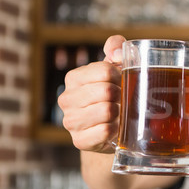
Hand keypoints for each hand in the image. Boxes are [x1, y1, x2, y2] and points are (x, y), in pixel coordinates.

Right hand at [58, 35, 126, 152]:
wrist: (112, 128)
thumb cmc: (114, 93)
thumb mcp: (115, 67)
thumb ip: (116, 47)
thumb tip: (117, 52)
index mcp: (74, 78)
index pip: (104, 70)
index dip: (119, 76)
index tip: (121, 82)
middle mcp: (66, 99)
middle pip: (106, 91)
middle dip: (120, 95)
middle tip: (122, 100)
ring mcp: (70, 121)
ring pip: (106, 111)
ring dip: (118, 113)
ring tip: (118, 113)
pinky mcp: (79, 141)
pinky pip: (104, 132)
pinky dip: (115, 130)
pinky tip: (114, 128)